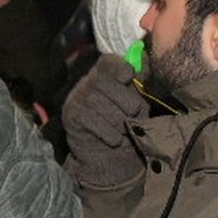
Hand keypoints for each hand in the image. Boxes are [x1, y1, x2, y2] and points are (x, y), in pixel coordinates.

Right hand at [62, 54, 148, 185]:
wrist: (108, 156)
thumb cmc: (125, 124)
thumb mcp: (137, 102)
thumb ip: (140, 83)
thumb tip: (146, 64)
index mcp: (104, 74)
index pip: (108, 61)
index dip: (120, 67)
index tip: (129, 78)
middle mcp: (86, 82)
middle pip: (105, 83)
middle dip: (126, 101)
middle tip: (133, 114)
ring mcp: (76, 99)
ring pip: (99, 102)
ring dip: (119, 120)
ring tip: (124, 129)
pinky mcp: (71, 117)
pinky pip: (93, 121)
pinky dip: (110, 133)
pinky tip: (115, 139)